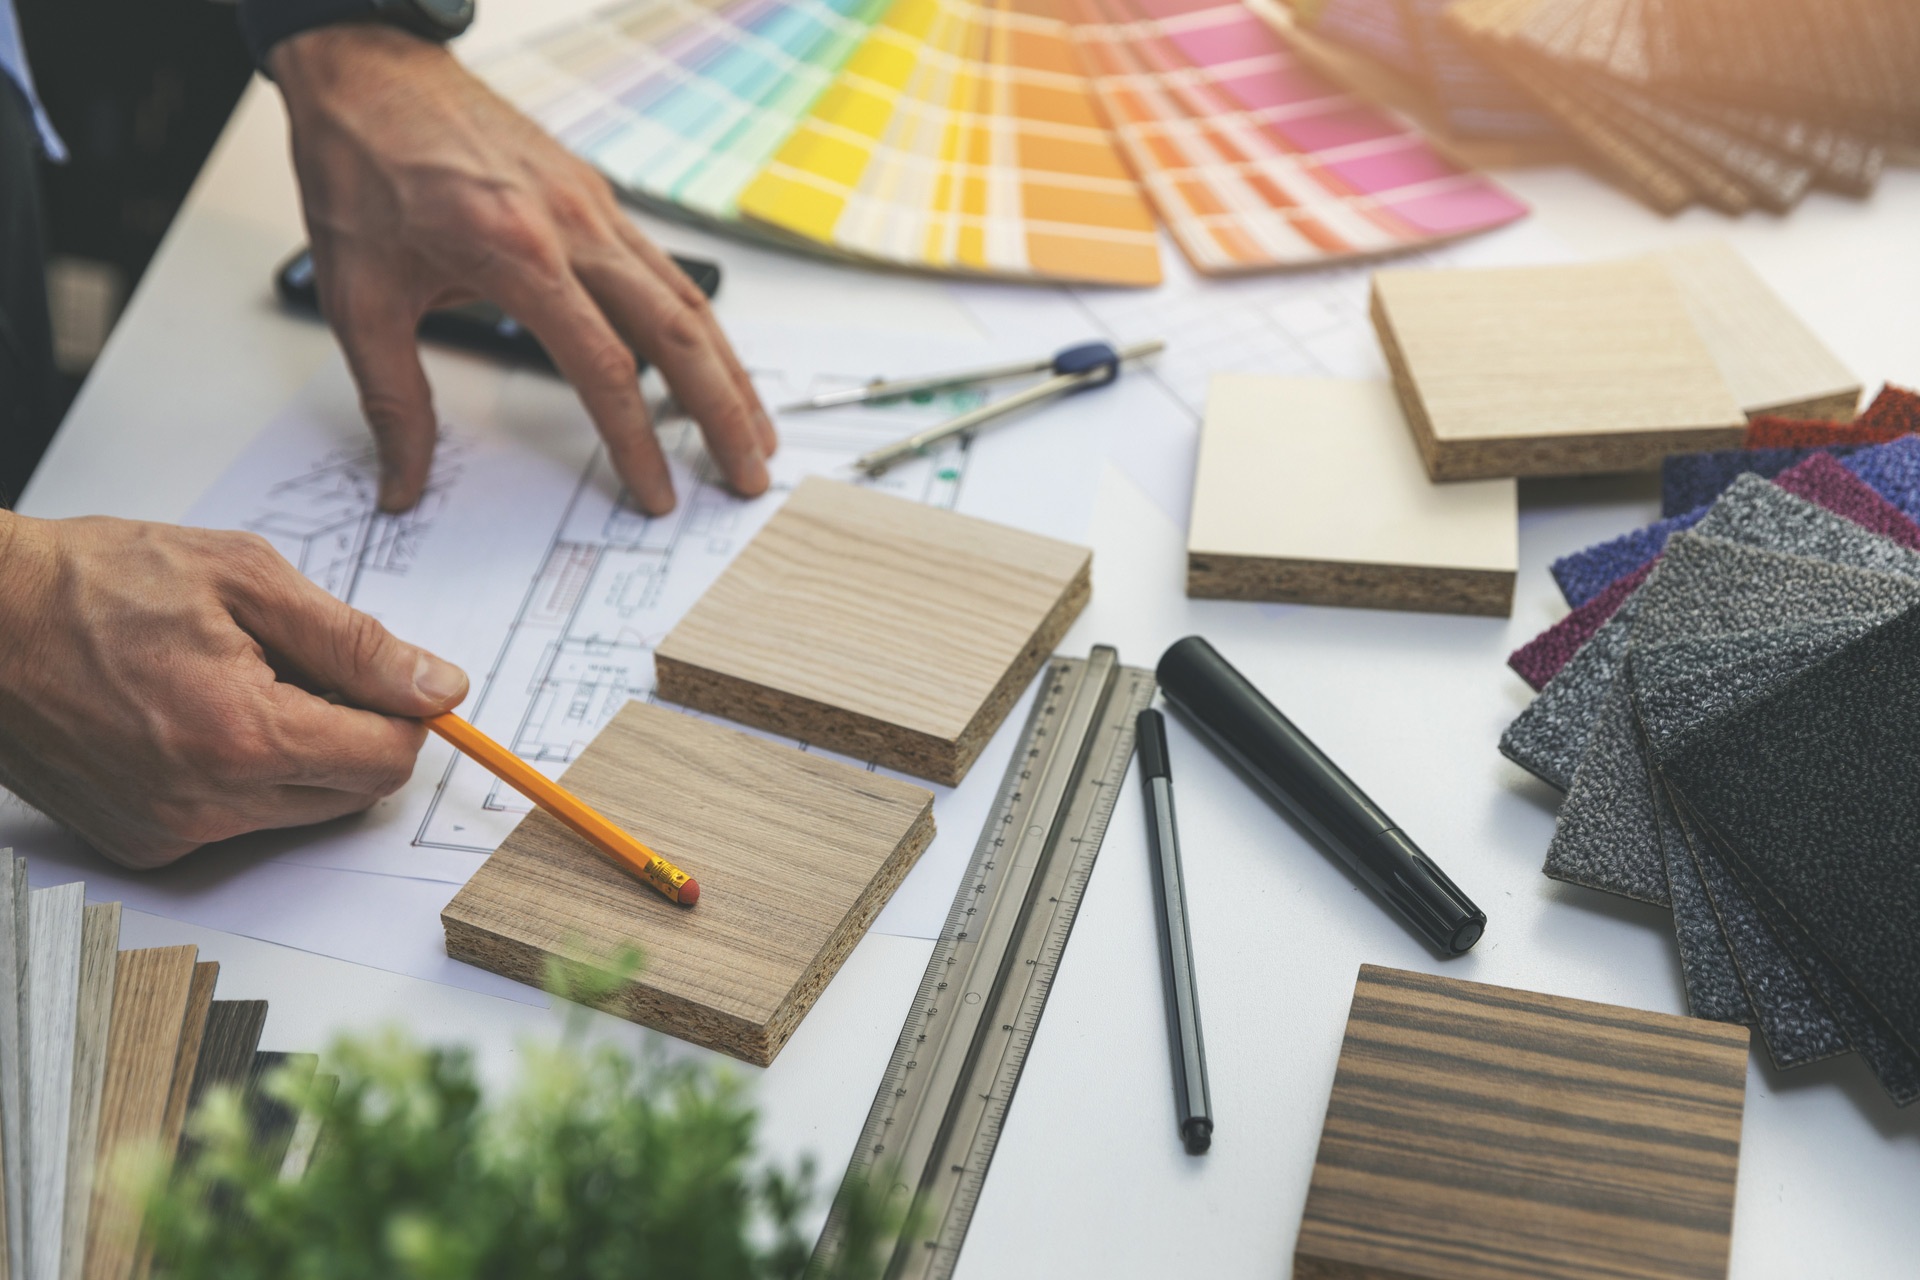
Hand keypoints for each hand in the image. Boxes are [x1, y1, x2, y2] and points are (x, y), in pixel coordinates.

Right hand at [0, 513, 468, 867]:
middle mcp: (209, 803)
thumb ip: (355, 643)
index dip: (404, 713)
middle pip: (352, 793)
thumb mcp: (245, 578)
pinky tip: (195, 716)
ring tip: (236, 682)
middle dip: (352, 730)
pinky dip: (244, 775)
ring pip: (300, 809)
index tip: (384, 676)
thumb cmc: (96, 584)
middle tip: (295, 664)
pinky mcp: (143, 843)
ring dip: (300, 753)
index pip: (388, 759)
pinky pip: (239, 820)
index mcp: (244, 736)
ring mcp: (171, 832)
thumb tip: (438, 687)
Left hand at [270, 26, 776, 514]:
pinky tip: (710, 363)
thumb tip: (404, 482)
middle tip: (749, 475)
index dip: (637, 441)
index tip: (655, 494)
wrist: (367, 69)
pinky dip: (699, 326)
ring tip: (754, 431)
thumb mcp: (358, 296)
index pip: (606, 366)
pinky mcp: (597, 197)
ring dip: (730, 372)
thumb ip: (392, 399)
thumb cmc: (363, 166)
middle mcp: (575, 226)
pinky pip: (665, 271)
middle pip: (681, 334)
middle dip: (724, 414)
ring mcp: (596, 207)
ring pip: (690, 300)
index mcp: (520, 252)